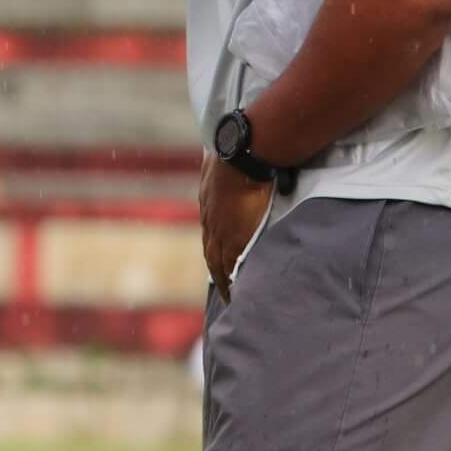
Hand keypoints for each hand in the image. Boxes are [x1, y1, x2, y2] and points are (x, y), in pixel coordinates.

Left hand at [199, 155, 275, 302]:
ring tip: (231, 299)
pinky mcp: (234, 240)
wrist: (241, 157)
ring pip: (218, 265)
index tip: (219, 259)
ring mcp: (221, 233)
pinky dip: (233, 282)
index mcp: (209, 205)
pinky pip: (231, 268)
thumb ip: (215, 162)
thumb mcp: (216, 159)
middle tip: (224, 289)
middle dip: (217, 271)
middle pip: (211, 253)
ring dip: (224, 282)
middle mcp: (210, 222)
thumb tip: (213, 152)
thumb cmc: (232, 153)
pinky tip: (237, 295)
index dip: (214, 247)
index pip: (210, 233)